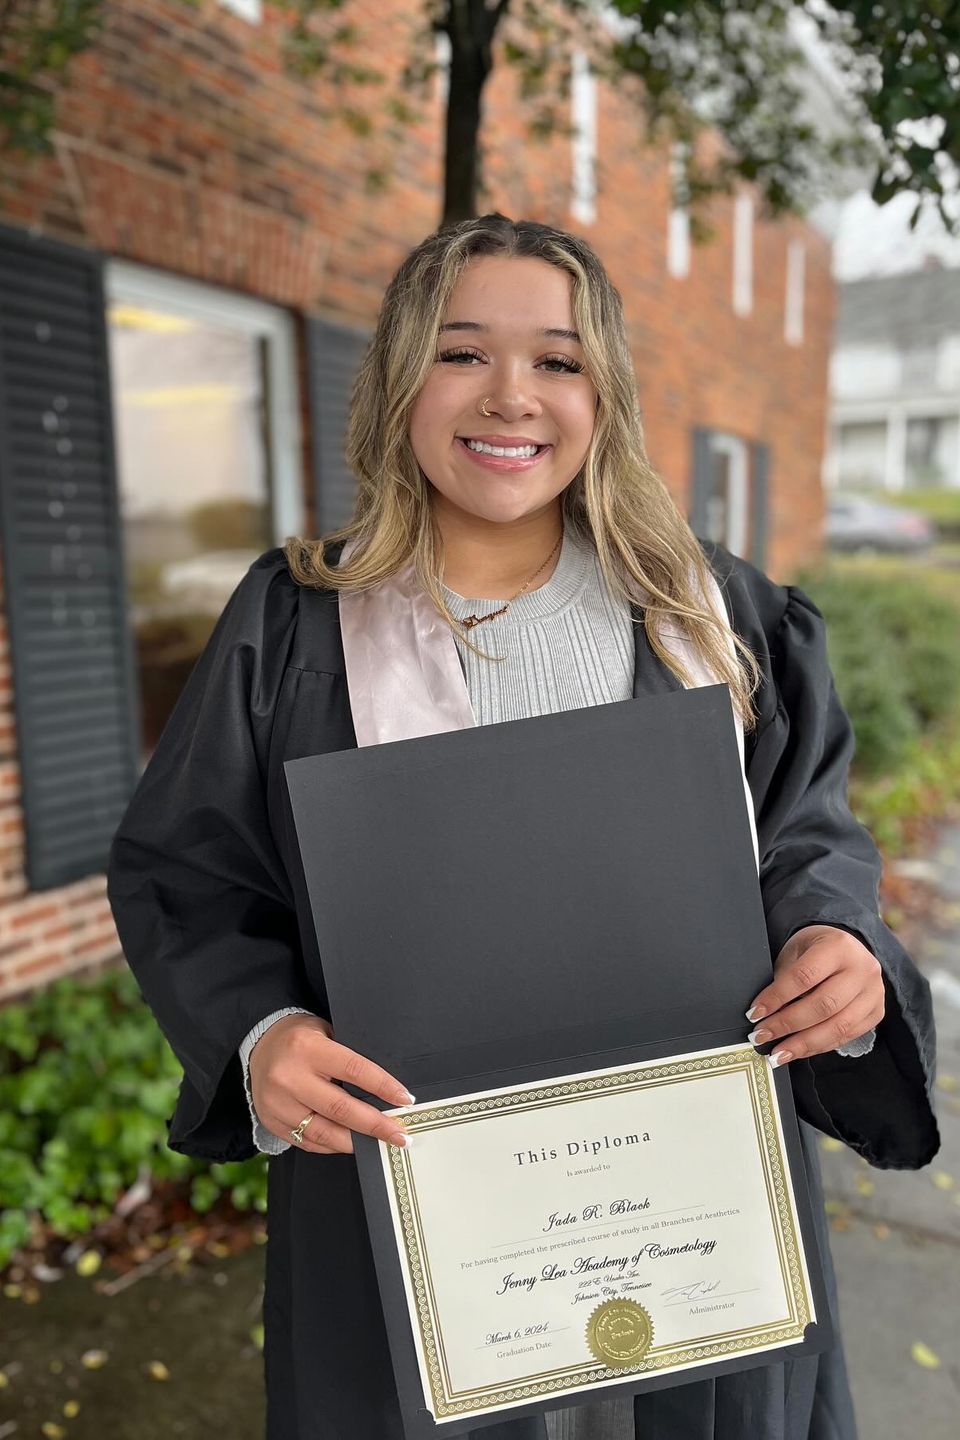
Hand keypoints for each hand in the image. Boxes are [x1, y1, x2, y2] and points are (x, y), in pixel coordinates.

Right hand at [249, 1014, 413, 1153]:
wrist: (260, 1047)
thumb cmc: (300, 1038)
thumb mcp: (325, 1032)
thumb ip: (349, 1056)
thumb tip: (386, 1088)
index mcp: (307, 1048)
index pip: (354, 1070)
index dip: (383, 1087)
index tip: (405, 1099)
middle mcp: (289, 1077)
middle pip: (341, 1109)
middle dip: (376, 1125)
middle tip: (400, 1135)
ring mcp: (278, 1104)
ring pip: (324, 1133)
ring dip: (357, 1142)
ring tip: (380, 1143)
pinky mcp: (272, 1123)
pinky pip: (308, 1142)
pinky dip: (333, 1145)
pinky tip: (351, 1143)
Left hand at [746, 925, 884, 1065]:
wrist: (848, 949)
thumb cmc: (816, 949)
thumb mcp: (796, 951)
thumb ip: (784, 978)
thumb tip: (765, 1013)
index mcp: (838, 946)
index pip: (804, 976)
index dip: (777, 997)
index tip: (755, 1013)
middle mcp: (862, 970)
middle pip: (823, 1005)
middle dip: (788, 1024)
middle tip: (761, 1035)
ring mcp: (873, 993)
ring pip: (838, 1026)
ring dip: (803, 1044)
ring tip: (778, 1053)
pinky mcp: (877, 1012)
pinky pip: (846, 1036)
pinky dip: (819, 1047)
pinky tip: (798, 1051)